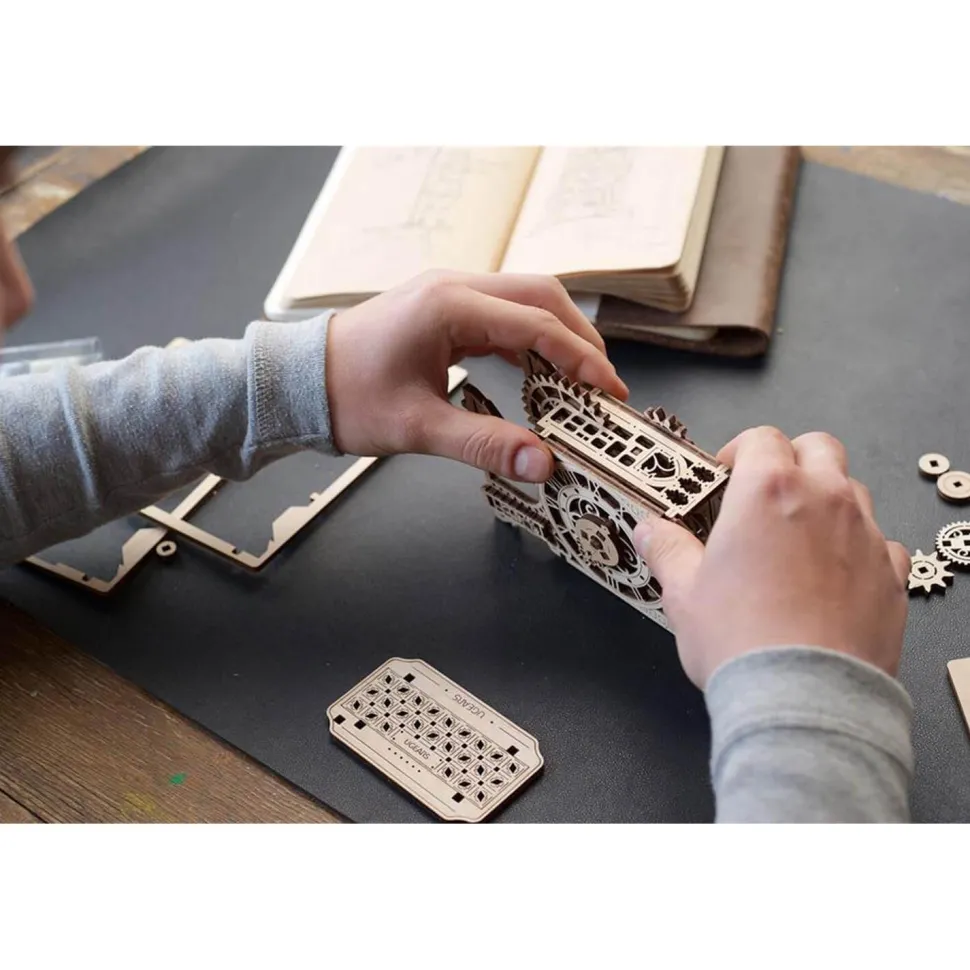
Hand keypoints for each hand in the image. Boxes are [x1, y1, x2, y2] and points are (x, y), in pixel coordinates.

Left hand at [325, 270, 627, 481]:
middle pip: (541, 296)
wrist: (296, 382)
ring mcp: (448, 293)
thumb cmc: (346, 399)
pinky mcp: (443, 308)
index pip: (537, 325)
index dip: (581, 360)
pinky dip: (530, 339)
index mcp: (449, 306)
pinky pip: (502, 314)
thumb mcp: (417, 428)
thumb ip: (485, 444)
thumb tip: (543, 464)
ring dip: (558, 335)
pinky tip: (540, 373)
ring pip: (524, 300)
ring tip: (580, 381)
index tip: (610, 393)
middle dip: (580, 338)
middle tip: (603, 385)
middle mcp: (454, 287)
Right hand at [633, 427, 909, 687]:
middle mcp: (824, 499)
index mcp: (768, 491)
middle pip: (819, 448)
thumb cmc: (741, 640)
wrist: (804, 696)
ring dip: (827, 500)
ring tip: (798, 538)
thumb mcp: (683, 591)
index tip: (725, 478)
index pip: (762, 438)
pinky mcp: (892, 574)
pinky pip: (881, 542)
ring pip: (853, 491)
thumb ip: (666, 549)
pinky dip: (859, 548)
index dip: (740, 452)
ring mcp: (865, 535)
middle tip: (766, 495)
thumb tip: (650, 530)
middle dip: (792, 460)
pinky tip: (834, 577)